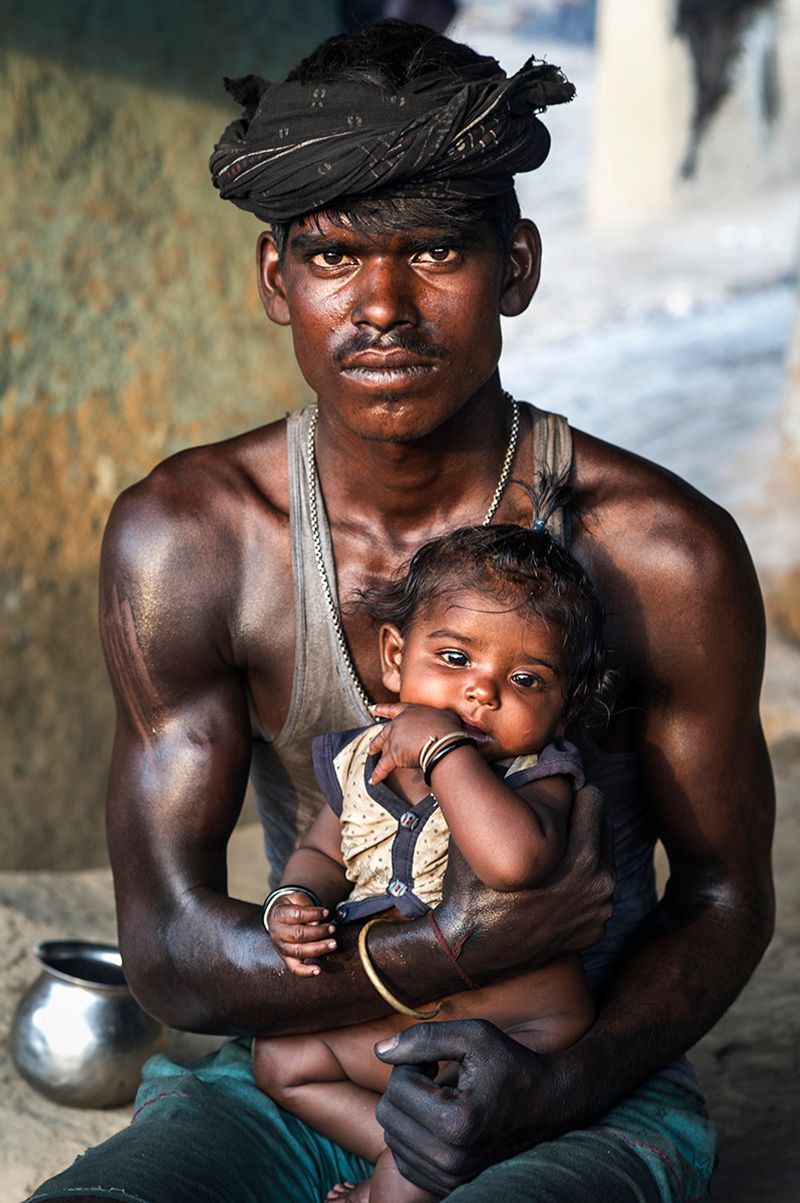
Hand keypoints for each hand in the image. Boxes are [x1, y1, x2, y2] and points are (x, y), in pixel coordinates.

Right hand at [266, 892, 336, 976]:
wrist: (276, 916)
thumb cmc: (291, 906)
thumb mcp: (296, 899)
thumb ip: (307, 908)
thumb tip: (317, 924)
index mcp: (279, 915)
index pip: (297, 915)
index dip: (313, 914)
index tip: (326, 912)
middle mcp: (278, 932)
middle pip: (298, 935)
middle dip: (318, 932)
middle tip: (332, 928)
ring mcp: (281, 947)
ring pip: (298, 951)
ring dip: (318, 949)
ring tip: (332, 944)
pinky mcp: (286, 958)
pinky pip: (294, 968)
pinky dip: (306, 971)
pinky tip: (318, 970)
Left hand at [368, 702, 462, 784]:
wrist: (443, 742)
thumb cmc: (448, 728)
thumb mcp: (445, 715)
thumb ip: (440, 716)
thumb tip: (445, 720)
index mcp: (409, 711)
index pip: (393, 709)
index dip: (382, 709)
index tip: (373, 709)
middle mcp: (398, 724)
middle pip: (384, 732)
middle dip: (377, 739)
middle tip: (372, 744)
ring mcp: (394, 739)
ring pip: (382, 747)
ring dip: (376, 751)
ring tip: (371, 755)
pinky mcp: (394, 755)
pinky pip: (383, 767)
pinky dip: (378, 774)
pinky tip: (373, 780)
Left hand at [375, 1020, 571, 1193]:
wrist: (546, 1105)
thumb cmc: (511, 1066)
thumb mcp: (474, 1036)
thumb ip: (425, 1038)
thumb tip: (380, 1050)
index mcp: (457, 1122)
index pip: (397, 1087)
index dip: (410, 1063)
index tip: (433, 1060)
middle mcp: (451, 1159)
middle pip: (388, 1113)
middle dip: (403, 1086)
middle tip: (430, 1074)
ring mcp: (449, 1177)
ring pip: (392, 1136)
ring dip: (407, 1110)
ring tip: (437, 1096)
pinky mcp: (447, 1185)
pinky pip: (403, 1158)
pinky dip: (411, 1135)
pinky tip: (434, 1118)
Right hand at [434, 783, 614, 978]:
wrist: (472, 950)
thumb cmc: (476, 888)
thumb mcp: (491, 841)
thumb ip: (512, 805)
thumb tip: (518, 766)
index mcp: (583, 858)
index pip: (594, 799)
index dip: (572, 791)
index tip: (555, 791)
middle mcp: (600, 885)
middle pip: (602, 827)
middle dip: (580, 818)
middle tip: (553, 817)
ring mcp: (600, 912)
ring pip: (602, 861)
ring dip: (583, 851)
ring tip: (552, 849)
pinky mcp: (594, 931)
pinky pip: (595, 894)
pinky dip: (580, 886)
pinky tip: (554, 884)